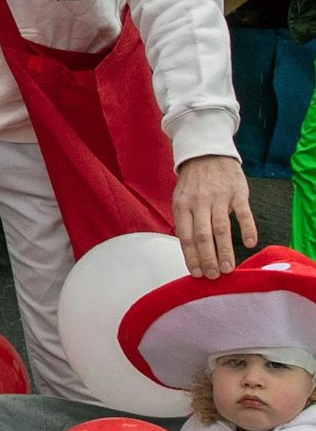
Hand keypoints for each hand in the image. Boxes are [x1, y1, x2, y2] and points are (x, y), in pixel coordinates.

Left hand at [172, 153, 256, 277]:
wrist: (207, 154)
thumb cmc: (193, 183)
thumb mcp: (180, 199)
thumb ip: (185, 221)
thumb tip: (189, 250)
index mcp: (182, 206)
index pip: (185, 236)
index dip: (191, 256)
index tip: (196, 274)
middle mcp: (199, 203)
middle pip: (202, 235)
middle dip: (207, 258)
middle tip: (214, 276)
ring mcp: (219, 197)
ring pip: (221, 227)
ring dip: (224, 249)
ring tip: (228, 268)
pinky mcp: (237, 193)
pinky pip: (243, 213)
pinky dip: (247, 228)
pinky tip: (249, 243)